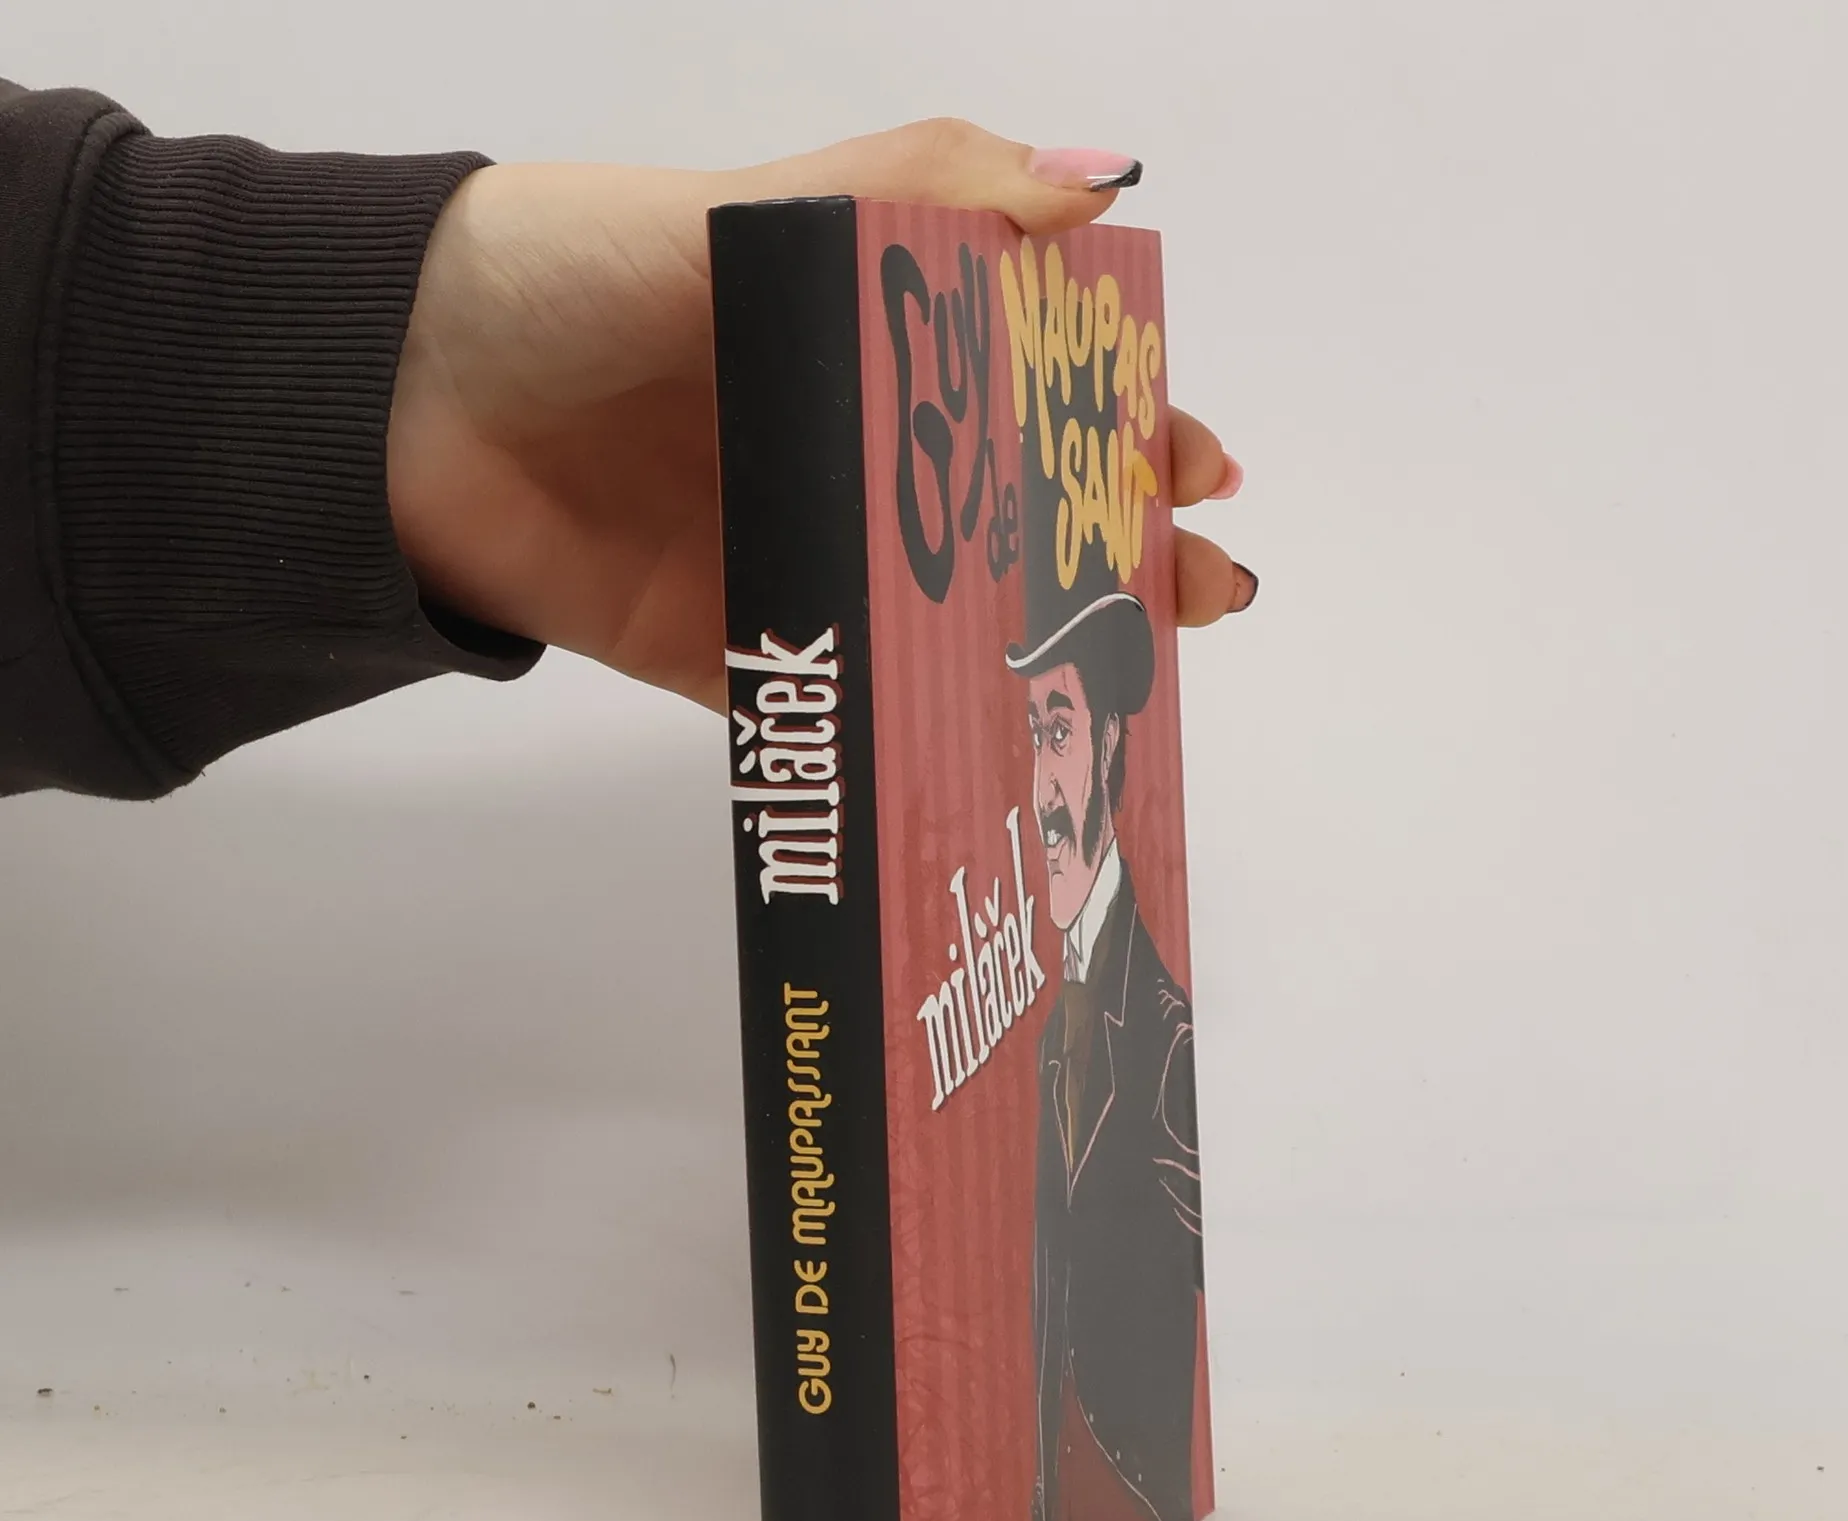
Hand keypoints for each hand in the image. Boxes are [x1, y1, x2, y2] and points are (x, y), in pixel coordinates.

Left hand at [388, 120, 1255, 712]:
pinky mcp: (739, 655)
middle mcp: (857, 462)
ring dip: (1048, 661)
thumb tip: (1100, 186)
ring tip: (1126, 688)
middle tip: (1197, 597)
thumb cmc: (584, 273)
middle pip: (1022, 522)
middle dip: (1122, 560)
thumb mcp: (761, 207)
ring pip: (954, 628)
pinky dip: (918, 740)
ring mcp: (803, 564)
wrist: (403, 395)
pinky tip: (1002, 760)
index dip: (1128, 430)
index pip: (1040, 394)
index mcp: (875, 351)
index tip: (1198, 469)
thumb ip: (925, 189)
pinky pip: (846, 709)